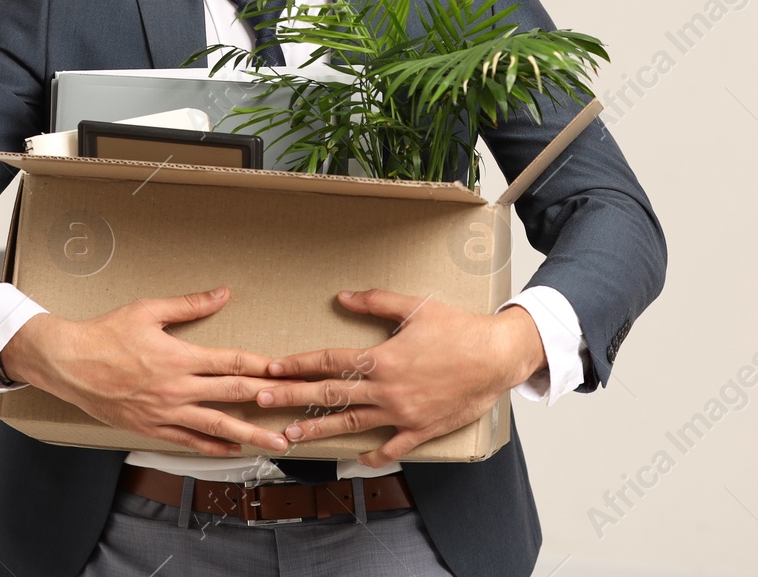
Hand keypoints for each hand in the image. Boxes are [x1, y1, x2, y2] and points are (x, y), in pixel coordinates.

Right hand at [0, 286, 294, 457]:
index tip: (289, 371)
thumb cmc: (105, 333)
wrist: (67, 363)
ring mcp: (164, 412)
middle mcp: (177, 388)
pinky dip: (213, 447)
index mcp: (180, 357)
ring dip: (251, 435)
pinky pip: (188, 441)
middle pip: (234, 396)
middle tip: (299, 408)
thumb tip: (223, 293)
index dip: (264, 366)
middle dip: (270, 402)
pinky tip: (233, 450)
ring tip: (277, 443)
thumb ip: (190, 305)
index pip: (232, 362)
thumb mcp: (149, 310)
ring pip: (216, 426)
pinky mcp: (150, 427)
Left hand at [257, 289, 545, 466]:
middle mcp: (387, 389)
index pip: (329, 361)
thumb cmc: (459, 329)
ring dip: (317, 430)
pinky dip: (372, 455)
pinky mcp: (421, 430)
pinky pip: (391, 447)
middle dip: (291, 399)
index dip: (298, 364)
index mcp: (382, 358)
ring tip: (289, 436)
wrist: (498, 357)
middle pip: (329, 395)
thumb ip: (375, 302)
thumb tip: (341, 297)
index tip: (272, 368)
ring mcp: (402, 414)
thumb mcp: (416, 307)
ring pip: (350, 424)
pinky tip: (354, 459)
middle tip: (260, 402)